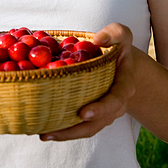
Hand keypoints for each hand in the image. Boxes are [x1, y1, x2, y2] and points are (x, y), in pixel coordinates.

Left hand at [39, 23, 135, 141]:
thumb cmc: (117, 46)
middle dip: (75, 129)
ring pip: (87, 129)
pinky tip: (45, 130)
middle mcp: (116, 103)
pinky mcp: (92, 114)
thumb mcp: (120, 34)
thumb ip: (114, 33)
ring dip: (66, 134)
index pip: (115, 100)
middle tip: (51, 131)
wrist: (119, 61)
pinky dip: (64, 130)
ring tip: (43, 134)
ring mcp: (105, 112)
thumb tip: (98, 39)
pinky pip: (80, 126)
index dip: (101, 108)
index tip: (83, 113)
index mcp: (124, 85)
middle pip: (97, 122)